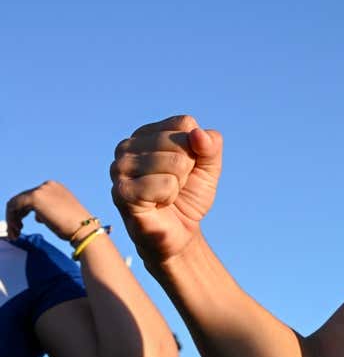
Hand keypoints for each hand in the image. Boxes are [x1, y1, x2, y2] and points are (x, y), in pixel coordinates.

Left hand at [7, 181, 93, 241]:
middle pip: (23, 199)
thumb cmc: (75, 226)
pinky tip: (17, 229)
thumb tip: (37, 216)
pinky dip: (11, 218)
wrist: (83, 228)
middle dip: (17, 216)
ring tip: (16, 232)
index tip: (21, 225)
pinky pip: (13, 206)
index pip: (32, 197)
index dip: (23, 212)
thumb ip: (48, 210)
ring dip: (13, 218)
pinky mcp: (35, 197)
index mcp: (56, 187)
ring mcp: (41, 190)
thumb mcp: (60, 213)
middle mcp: (48, 185)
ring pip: (16, 202)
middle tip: (16, 231)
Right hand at [110, 115, 222, 263]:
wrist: (179, 232)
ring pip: (175, 163)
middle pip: (180, 142)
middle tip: (175, 185)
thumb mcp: (209, 167)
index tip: (186, 168)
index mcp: (146, 134)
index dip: (195, 149)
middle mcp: (127, 147)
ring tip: (165, 195)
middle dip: (187, 169)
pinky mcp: (122, 191)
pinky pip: (165, 184)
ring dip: (179, 184)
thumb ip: (210, 145)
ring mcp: (120, 169)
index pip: (184, 124)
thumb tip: (197, 133)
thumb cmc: (189, 196)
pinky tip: (158, 204)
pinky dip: (170, 196)